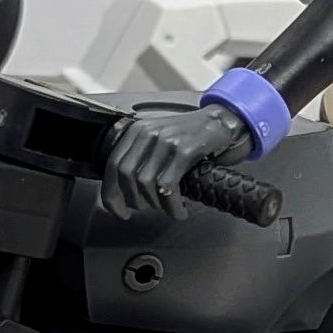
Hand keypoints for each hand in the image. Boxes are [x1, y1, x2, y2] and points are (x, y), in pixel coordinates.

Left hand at [100, 102, 254, 219]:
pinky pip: (168, 185)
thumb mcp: (158, 139)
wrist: (221, 122)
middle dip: (133, 200)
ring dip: (154, 204)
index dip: (111, 194)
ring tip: (166, 209)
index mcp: (136, 132)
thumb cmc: (189, 136)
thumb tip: (123, 191)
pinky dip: (171, 205)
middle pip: (126, 175)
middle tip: (145, 209)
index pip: (112, 165)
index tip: (118, 211)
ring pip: (145, 182)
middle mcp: (148, 133)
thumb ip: (139, 157)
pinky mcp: (185, 150)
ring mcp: (166, 140)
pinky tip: (179, 210)